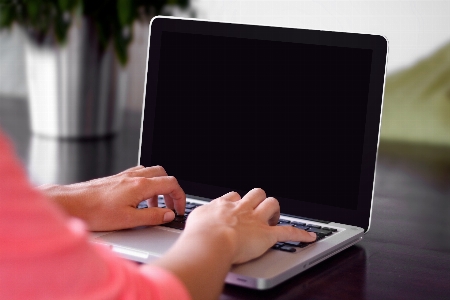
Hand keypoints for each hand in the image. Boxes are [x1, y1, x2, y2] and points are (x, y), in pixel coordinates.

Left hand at [39, 165, 185, 230]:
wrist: (72, 204)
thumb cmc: (95, 212)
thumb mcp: (129, 220)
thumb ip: (153, 216)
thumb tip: (168, 215)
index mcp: (140, 185)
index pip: (171, 184)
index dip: (180, 197)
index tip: (179, 209)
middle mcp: (134, 177)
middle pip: (163, 175)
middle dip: (171, 190)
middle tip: (170, 206)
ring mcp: (125, 176)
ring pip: (151, 173)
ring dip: (158, 188)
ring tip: (155, 206)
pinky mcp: (117, 179)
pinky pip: (139, 175)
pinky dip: (146, 185)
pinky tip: (139, 199)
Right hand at [152, 188, 315, 299]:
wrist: (209, 241)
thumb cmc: (197, 235)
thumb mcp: (191, 223)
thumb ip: (195, 221)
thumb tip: (190, 224)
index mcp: (223, 205)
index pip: (233, 196)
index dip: (237, 202)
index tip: (236, 207)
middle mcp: (241, 208)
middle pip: (255, 194)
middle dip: (258, 200)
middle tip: (257, 210)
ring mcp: (255, 220)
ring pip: (271, 204)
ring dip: (274, 210)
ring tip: (273, 218)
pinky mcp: (267, 234)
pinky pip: (288, 231)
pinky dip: (300, 234)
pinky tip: (310, 237)